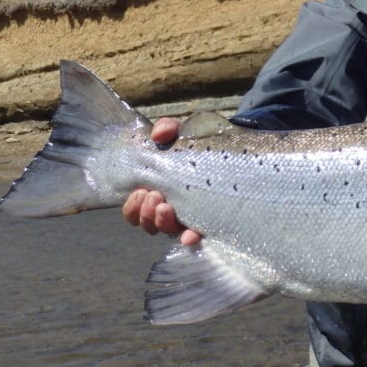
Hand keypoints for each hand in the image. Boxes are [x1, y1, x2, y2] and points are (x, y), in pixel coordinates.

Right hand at [121, 117, 202, 245]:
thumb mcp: (182, 133)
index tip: (141, 191)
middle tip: (154, 196)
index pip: (135, 210)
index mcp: (157, 191)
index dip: (132, 207)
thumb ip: (168, 128)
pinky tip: (190, 235)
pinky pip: (196, 236)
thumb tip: (158, 134)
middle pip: (147, 224)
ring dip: (161, 222)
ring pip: (167, 231)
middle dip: (146, 214)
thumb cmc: (200, 145)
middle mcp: (170, 209)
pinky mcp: (210, 222)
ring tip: (167, 207)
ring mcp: (189, 218)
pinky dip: (190, 238)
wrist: (234, 151)